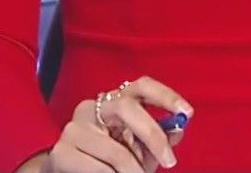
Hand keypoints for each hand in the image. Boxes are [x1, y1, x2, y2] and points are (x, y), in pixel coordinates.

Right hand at [41, 75, 192, 172]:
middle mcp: (91, 108)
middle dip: (153, 135)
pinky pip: (100, 170)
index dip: (165, 95)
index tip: (187, 112)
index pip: (140, 86)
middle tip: (169, 162)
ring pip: (116, 151)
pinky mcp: (63, 152)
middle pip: (127, 108)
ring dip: (134, 172)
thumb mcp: (138, 151)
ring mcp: (74, 129)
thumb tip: (178, 130)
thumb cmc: (109, 163)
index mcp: (113, 103)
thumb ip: (157, 140)